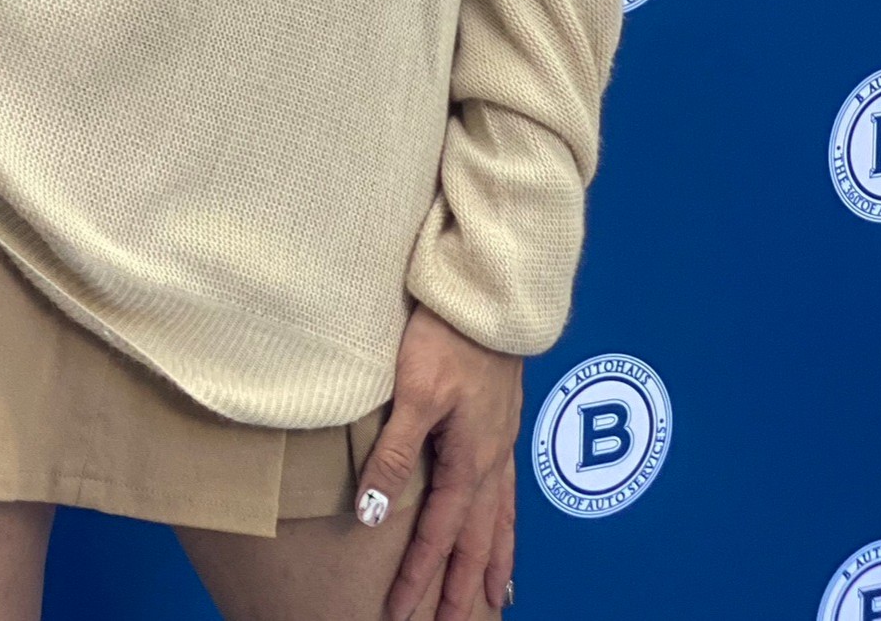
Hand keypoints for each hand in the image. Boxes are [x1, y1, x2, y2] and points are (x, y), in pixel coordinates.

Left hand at [354, 303, 521, 620]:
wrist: (489, 292)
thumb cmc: (448, 335)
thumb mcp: (414, 393)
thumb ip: (394, 455)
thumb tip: (372, 515)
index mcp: (468, 459)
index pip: (439, 532)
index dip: (420, 575)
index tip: (401, 611)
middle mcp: (491, 458)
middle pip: (477, 536)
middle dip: (464, 584)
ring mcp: (502, 438)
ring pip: (500, 515)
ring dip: (494, 557)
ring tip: (496, 593)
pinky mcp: (503, 418)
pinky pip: (508, 486)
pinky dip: (507, 518)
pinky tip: (503, 519)